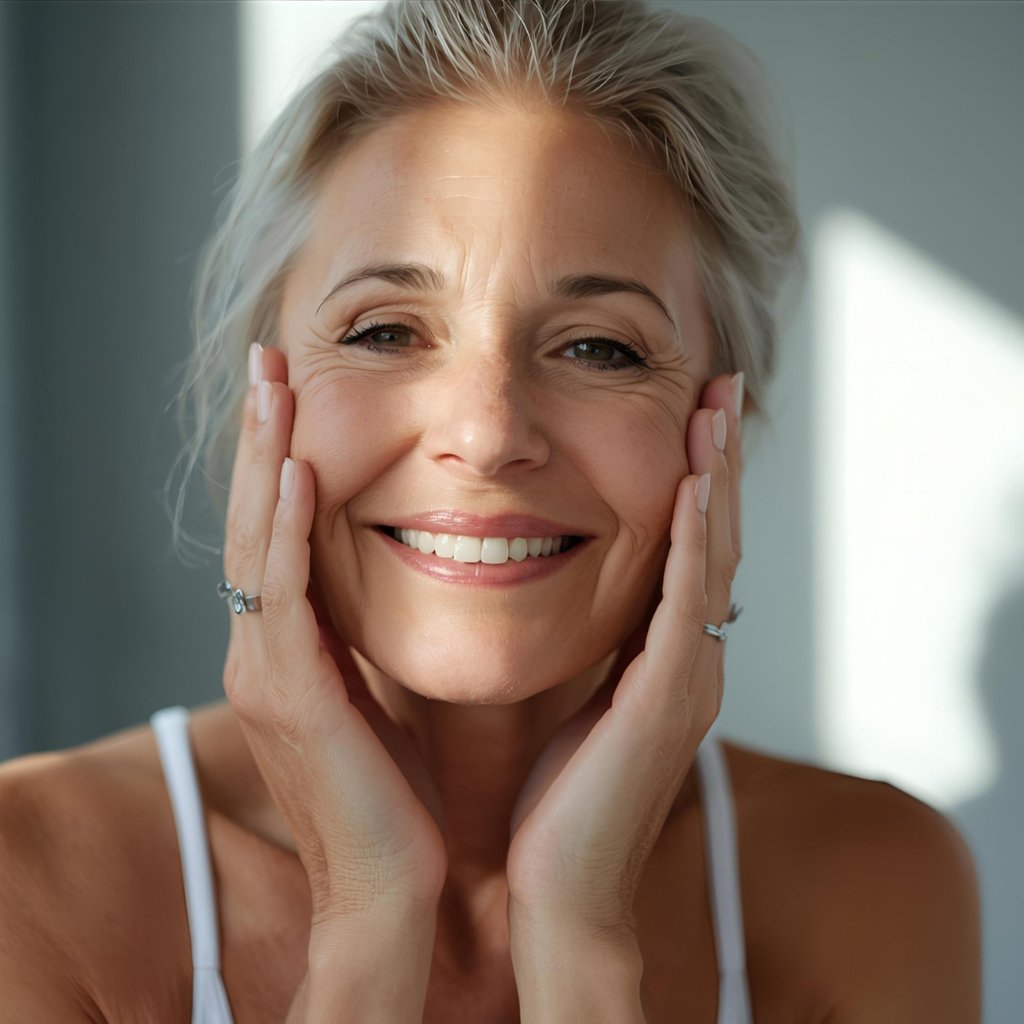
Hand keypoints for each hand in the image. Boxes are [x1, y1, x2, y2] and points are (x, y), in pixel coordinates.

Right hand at [221, 344, 447, 932]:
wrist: (385, 888)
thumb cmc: (391, 793)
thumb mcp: (374, 694)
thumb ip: (364, 637)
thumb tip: (390, 582)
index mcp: (285, 649)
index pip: (276, 534)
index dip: (280, 460)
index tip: (294, 392)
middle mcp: (260, 651)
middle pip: (255, 521)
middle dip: (261, 437)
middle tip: (268, 359)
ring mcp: (264, 672)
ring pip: (257, 543)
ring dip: (266, 460)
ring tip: (273, 385)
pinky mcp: (289, 697)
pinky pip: (283, 597)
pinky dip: (288, 533)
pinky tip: (300, 474)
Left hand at [506, 372, 743, 938]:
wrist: (561, 887)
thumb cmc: (562, 800)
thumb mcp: (582, 702)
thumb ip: (597, 649)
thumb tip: (572, 595)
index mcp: (667, 657)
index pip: (690, 549)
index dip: (699, 481)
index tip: (691, 414)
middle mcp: (692, 659)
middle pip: (715, 539)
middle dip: (718, 461)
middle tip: (718, 387)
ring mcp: (688, 678)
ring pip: (712, 559)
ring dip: (716, 481)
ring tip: (715, 411)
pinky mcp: (668, 700)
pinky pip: (686, 603)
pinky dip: (696, 541)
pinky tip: (695, 486)